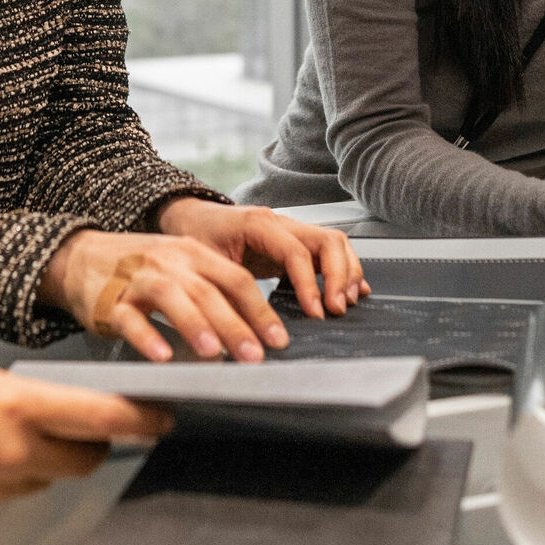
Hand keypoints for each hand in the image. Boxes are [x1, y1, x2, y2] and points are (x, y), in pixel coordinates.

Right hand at [0, 348, 170, 505]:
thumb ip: (14, 384)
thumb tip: (33, 399)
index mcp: (20, 407)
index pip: (105, 418)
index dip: (144, 419)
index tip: (164, 416)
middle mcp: (16, 453)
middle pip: (88, 457)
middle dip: (100, 440)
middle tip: (98, 420)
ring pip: (53, 474)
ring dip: (58, 456)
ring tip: (34, 429)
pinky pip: (17, 486)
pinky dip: (21, 468)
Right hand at [40, 227, 283, 363]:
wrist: (81, 258)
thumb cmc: (140, 269)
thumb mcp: (181, 268)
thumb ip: (214, 291)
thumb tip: (256, 329)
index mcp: (192, 253)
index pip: (235, 279)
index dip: (259, 310)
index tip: (278, 339)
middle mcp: (168, 262)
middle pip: (208, 291)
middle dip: (235, 325)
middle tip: (255, 356)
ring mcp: (138, 280)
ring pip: (171, 298)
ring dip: (195, 325)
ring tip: (213, 353)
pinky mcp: (110, 302)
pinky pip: (130, 318)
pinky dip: (147, 337)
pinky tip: (162, 356)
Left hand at [154, 198, 365, 318]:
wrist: (191, 217)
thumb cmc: (196, 235)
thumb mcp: (205, 264)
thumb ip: (227, 292)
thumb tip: (247, 328)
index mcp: (258, 223)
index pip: (296, 252)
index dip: (310, 284)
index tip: (316, 312)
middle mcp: (281, 222)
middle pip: (327, 240)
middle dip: (339, 276)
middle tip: (337, 308)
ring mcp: (291, 230)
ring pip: (334, 243)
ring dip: (346, 272)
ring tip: (346, 302)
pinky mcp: (294, 243)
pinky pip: (328, 251)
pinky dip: (344, 269)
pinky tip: (352, 290)